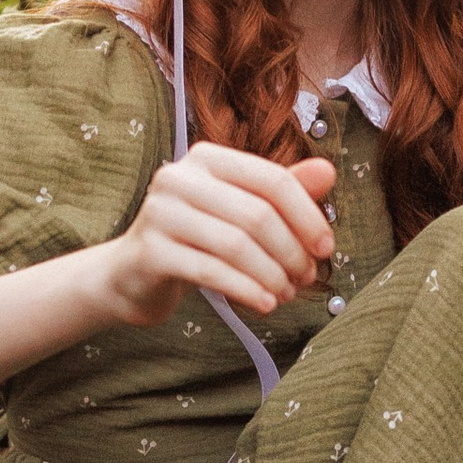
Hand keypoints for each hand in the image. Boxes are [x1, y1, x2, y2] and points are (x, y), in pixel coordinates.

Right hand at [101, 142, 338, 327]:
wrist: (134, 274)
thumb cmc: (197, 239)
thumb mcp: (241, 210)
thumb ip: (283, 191)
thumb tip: (329, 172)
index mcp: (207, 158)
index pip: (272, 180)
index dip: (307, 215)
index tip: (325, 248)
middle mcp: (179, 177)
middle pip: (256, 214)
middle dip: (291, 251)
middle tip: (306, 278)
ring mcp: (160, 213)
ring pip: (235, 245)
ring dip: (271, 274)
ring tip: (286, 294)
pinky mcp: (150, 251)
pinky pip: (210, 271)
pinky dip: (245, 289)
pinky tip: (265, 304)